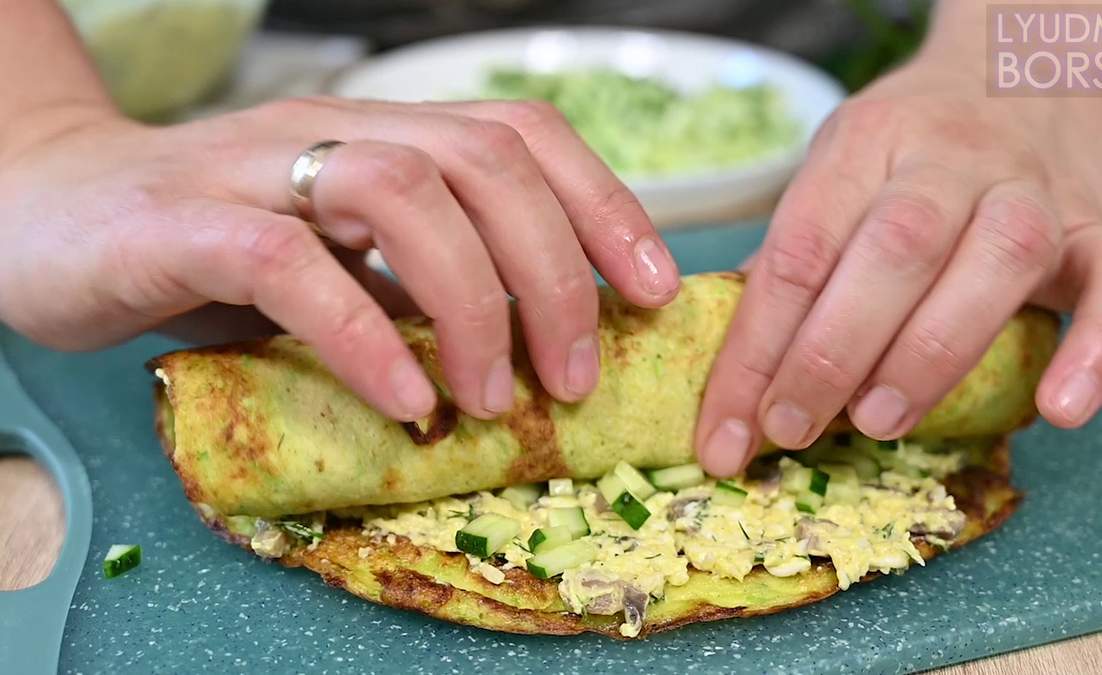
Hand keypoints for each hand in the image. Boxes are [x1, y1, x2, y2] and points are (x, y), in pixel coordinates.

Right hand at [0, 97, 680, 421]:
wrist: (41, 213)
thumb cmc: (206, 248)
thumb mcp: (337, 255)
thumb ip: (416, 278)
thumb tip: (530, 342)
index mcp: (383, 132)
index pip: (520, 135)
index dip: (603, 205)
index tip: (655, 288)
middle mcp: (331, 131)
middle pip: (482, 162)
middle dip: (554, 272)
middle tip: (576, 375)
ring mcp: (253, 167)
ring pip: (400, 192)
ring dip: (473, 301)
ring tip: (498, 396)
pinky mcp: (179, 220)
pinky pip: (287, 261)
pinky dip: (362, 333)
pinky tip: (405, 399)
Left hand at [696, 57, 1101, 476]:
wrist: (1020, 78)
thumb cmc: (905, 150)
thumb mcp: (834, 175)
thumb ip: (795, 259)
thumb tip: (738, 375)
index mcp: (865, 141)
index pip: (799, 248)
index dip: (754, 348)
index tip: (724, 430)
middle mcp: (951, 158)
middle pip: (893, 248)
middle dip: (831, 351)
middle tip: (789, 428)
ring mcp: (1033, 190)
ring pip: (998, 260)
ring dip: (932, 352)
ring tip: (879, 423)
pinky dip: (1098, 350)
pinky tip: (1058, 411)